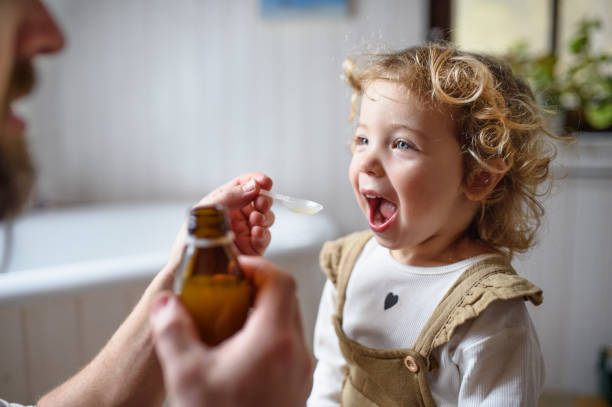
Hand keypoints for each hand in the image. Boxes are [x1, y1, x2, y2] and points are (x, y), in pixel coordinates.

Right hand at [150, 256, 313, 406]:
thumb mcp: (187, 376)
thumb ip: (173, 332)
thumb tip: (164, 302)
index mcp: (273, 340)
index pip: (280, 280)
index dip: (256, 266)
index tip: (232, 269)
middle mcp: (295, 351)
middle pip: (286, 298)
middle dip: (257, 287)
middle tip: (227, 290)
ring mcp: (301, 369)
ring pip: (289, 321)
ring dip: (263, 312)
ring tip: (229, 320)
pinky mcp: (298, 384)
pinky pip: (288, 344)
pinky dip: (268, 335)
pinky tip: (239, 351)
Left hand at [164, 173, 274, 277]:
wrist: (192, 269)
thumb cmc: (193, 238)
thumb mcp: (207, 210)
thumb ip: (230, 196)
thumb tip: (252, 186)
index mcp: (224, 202)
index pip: (243, 185)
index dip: (256, 181)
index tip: (266, 182)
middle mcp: (236, 215)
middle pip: (259, 200)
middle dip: (263, 199)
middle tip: (261, 203)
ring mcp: (245, 231)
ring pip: (266, 217)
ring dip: (264, 216)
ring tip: (255, 221)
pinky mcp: (252, 248)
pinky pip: (265, 237)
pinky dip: (264, 233)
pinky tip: (256, 233)